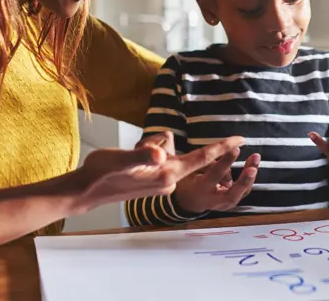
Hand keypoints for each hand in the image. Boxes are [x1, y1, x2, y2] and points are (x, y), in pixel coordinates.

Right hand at [74, 132, 245, 212]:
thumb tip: (160, 152)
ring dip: (149, 148)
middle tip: (137, 151)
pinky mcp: (153, 181)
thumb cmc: (102, 174)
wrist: (86, 191)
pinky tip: (128, 161)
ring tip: (127, 158)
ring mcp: (161, 182)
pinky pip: (159, 158)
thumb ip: (143, 156)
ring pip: (166, 152)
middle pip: (180, 152)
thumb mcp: (122, 159)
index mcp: (166, 174)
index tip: (241, 138)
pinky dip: (147, 153)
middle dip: (163, 145)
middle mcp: (168, 180)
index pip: (201, 158)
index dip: (221, 147)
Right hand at [174, 150, 260, 213]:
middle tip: (253, 169)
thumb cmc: (188, 181)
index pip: (215, 175)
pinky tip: (252, 164)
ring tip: (255, 158)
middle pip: (232, 194)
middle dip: (244, 181)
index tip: (235, 149)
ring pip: (242, 193)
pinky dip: (249, 178)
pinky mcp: (231, 203)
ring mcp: (224, 205)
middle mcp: (214, 200)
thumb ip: (207, 162)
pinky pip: (243, 191)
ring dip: (250, 176)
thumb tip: (226, 154)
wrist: (188, 201)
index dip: (226, 162)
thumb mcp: (190, 169)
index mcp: (201, 190)